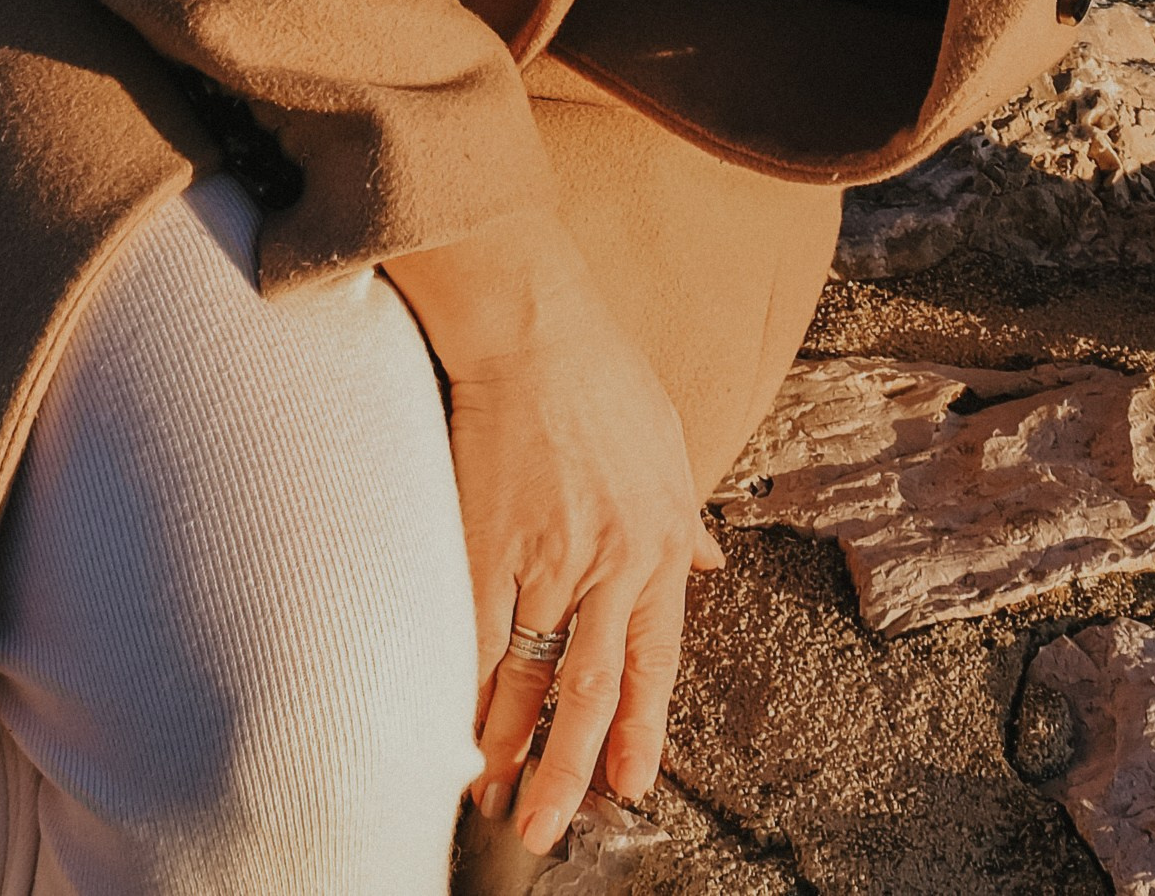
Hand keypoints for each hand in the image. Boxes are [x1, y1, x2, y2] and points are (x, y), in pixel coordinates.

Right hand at [385, 227, 719, 855]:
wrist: (534, 327)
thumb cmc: (600, 374)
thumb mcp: (668, 441)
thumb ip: (683, 515)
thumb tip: (705, 564)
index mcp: (658, 541)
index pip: (654, 660)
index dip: (641, 731)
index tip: (627, 787)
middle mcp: (610, 560)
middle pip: (592, 689)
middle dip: (572, 768)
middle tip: (551, 827)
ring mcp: (547, 555)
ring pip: (528, 675)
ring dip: (507, 744)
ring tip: (493, 795)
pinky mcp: (486, 540)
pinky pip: (474, 636)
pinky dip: (462, 689)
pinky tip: (449, 729)